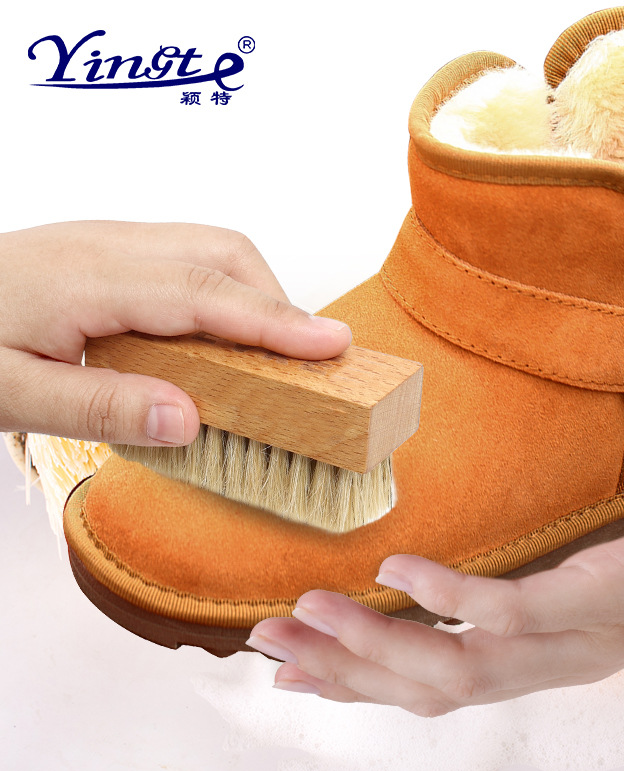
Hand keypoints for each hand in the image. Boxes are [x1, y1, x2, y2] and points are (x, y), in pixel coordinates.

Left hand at [0, 221, 349, 444]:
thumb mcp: (8, 396)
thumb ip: (100, 407)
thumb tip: (189, 419)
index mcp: (87, 281)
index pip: (205, 295)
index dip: (275, 321)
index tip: (332, 345)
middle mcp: (109, 246)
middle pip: (224, 254)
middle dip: (279, 304)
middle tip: (310, 361)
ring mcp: (112, 240)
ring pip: (214, 248)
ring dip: (258, 293)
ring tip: (275, 352)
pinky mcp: (113, 250)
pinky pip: (193, 255)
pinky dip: (230, 289)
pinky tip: (224, 330)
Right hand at [248, 462, 623, 715]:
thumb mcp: (594, 579)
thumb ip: (534, 587)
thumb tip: (467, 577)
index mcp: (543, 660)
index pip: (432, 686)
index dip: (354, 686)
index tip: (287, 671)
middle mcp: (552, 666)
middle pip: (428, 692)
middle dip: (340, 673)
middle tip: (266, 645)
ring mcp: (575, 639)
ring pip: (456, 667)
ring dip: (373, 646)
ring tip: (306, 613)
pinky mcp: (601, 596)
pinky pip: (513, 611)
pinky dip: (447, 599)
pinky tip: (400, 570)